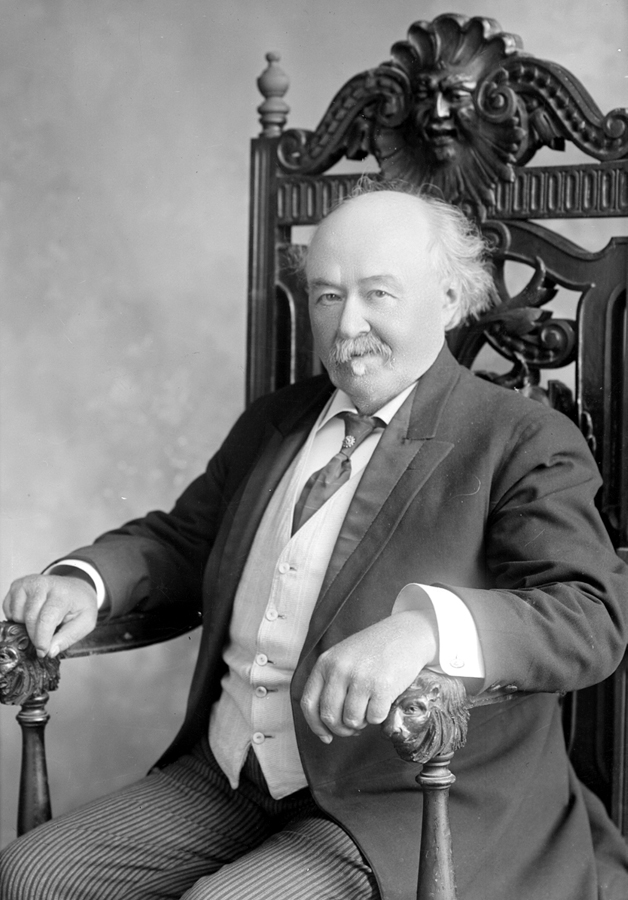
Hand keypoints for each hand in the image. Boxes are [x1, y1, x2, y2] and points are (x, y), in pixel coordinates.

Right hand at [3, 572, 97, 657]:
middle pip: (30, 618)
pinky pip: (8, 609)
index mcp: (63, 593)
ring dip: (25, 625)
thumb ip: (68, 638)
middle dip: (34, 636)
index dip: (42, 639)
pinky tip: (30, 615)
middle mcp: (43, 584)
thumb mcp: (85, 623)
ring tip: (40, 621)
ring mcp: (28, 583)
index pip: (46, 618)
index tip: (43, 651)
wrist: (77, 588)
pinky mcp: (17, 585)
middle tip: (43, 641)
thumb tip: (50, 651)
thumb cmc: (80, 604)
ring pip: (17, 615)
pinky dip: (17, 618)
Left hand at [300, 610, 437, 742]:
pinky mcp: (381, 686)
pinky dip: (378, 717)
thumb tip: (325, 726)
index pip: (308, 703)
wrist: (406, 634)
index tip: (326, 736)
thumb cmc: (374, 650)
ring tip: (369, 707)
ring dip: (362, 722)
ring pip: (351, 720)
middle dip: (342, 729)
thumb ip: (330, 684)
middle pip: (329, 717)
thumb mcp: (343, 657)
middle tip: (354, 725)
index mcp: (325, 663)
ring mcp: (360, 678)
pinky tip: (382, 701)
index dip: (316, 726)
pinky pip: (374, 718)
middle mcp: (339, 670)